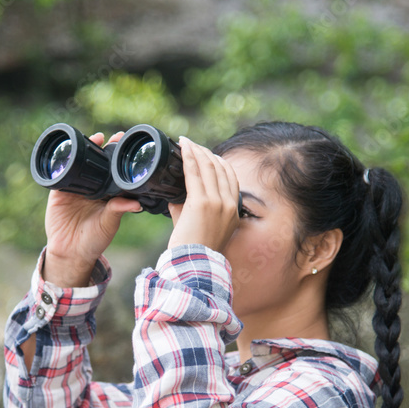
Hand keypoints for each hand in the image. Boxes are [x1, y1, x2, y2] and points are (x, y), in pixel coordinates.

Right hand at [43, 131, 141, 286]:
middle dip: (104, 148)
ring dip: (86, 150)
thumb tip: (136, 203)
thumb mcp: (109, 224)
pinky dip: (65, 163)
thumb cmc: (94, 240)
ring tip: (96, 138)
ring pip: (80, 164)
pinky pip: (61, 175)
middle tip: (114, 137)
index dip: (118, 158)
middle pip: (98, 163)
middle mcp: (92, 188)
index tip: (126, 146)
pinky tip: (69, 152)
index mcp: (107, 194)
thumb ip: (119, 210)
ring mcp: (75, 188)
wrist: (71, 253)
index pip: (113, 171)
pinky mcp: (59, 192)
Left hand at [167, 137, 239, 252]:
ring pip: (208, 167)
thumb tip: (175, 194)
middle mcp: (228, 204)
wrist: (194, 265)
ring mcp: (217, 202)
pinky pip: (195, 173)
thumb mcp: (200, 226)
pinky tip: (183, 147)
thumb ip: (190, 207)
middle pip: (220, 168)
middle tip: (191, 144)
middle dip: (205, 152)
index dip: (217, 161)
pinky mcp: (201, 203)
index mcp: (233, 210)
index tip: (205, 153)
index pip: (229, 177)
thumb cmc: (194, 249)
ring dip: (196, 151)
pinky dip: (189, 157)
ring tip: (186, 142)